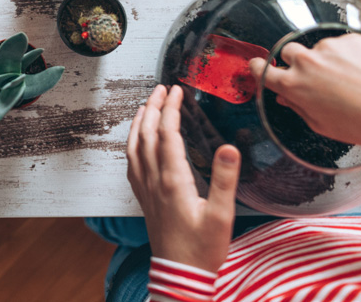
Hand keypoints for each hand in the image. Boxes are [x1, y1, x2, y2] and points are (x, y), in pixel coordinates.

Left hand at [128, 85, 239, 273]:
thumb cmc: (203, 248)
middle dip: (153, 108)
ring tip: (146, 106)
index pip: (168, 134)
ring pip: (134, 147)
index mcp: (173, 180)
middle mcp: (154, 180)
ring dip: (140, 123)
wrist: (179, 273)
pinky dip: (133, 143)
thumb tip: (229, 147)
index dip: (171, 109)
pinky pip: (131, 162)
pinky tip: (138, 141)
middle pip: (148, 134)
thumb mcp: (222, 215)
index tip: (177, 90)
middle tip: (161, 88)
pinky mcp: (143, 197)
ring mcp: (145, 189)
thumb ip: (226, 180)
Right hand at [250, 33, 360, 147]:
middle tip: (316, 75)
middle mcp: (307, 62)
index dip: (259, 68)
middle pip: (288, 52)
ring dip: (327, 59)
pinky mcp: (350, 39)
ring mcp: (329, 48)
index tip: (260, 67)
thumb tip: (285, 96)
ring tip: (349, 77)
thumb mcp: (321, 125)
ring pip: (318, 48)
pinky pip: (342, 43)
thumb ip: (298, 107)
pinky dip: (348, 54)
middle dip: (297, 62)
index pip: (262, 69)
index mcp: (294, 86)